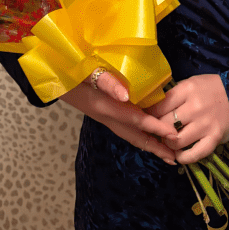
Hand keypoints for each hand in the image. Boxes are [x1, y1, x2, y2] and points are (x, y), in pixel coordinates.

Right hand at [60, 70, 177, 164]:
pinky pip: (127, 129)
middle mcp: (106, 116)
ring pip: (131, 135)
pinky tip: (148, 135)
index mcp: (105, 107)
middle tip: (174, 159)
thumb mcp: (87, 71)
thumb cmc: (72, 70)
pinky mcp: (104, 114)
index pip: (135, 120)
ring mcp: (105, 117)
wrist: (54, 76)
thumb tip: (125, 95)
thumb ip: (106, 82)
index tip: (173, 134)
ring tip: (166, 153)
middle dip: (155, 147)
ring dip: (149, 144)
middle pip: (135, 136)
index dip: (155, 127)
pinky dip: (141, 135)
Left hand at [146, 74, 228, 165]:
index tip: (148, 118)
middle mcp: (195, 107)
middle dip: (158, 130)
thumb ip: (173, 95)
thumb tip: (151, 108)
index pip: (159, 106)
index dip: (150, 114)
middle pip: (165, 124)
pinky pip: (195, 153)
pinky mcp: (214, 138)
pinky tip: (180, 155)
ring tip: (169, 141)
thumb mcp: (190, 84)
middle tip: (157, 131)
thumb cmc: (209, 89)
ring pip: (176, 141)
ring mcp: (205, 124)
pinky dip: (184, 157)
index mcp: (187, 90)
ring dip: (169, 144)